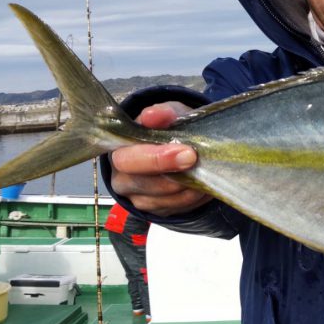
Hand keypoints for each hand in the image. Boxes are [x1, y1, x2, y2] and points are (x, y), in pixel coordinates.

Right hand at [110, 102, 211, 216]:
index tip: (186, 153)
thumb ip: (162, 114)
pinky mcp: (155, 209)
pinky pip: (175, 208)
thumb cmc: (170, 128)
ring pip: (162, 199)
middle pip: (143, 183)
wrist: (181, 147)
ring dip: (187, 186)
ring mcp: (137, 197)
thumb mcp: (169, 114)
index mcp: (119, 151)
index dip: (156, 158)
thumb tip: (153, 115)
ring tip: (204, 170)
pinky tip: (201, 183)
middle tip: (196, 161)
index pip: (128, 160)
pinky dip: (192, 197)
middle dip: (173, 174)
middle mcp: (122, 177)